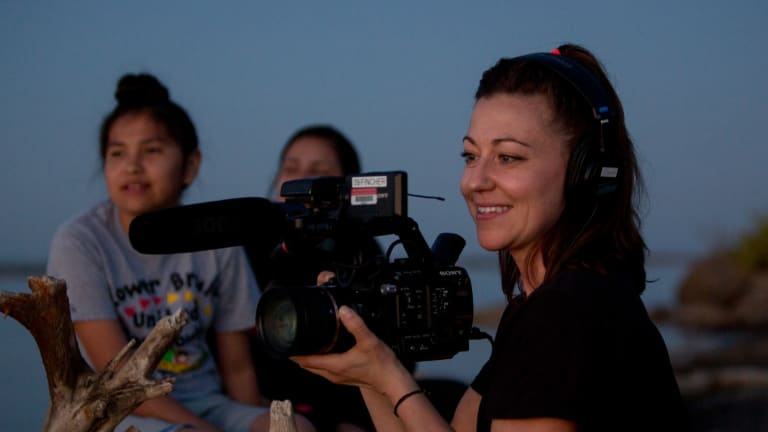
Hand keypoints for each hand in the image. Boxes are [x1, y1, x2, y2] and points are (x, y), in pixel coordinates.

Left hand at [290, 305, 409, 395]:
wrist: (392, 381)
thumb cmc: (381, 365)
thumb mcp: (368, 340)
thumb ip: (355, 324)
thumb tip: (343, 310)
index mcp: (334, 365)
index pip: (306, 361)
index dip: (294, 353)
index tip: (285, 343)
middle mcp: (333, 374)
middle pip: (307, 366)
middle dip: (298, 354)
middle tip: (293, 340)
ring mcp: (338, 377)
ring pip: (316, 368)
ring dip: (309, 358)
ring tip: (305, 344)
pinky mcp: (344, 377)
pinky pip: (325, 369)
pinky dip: (320, 360)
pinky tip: (325, 351)